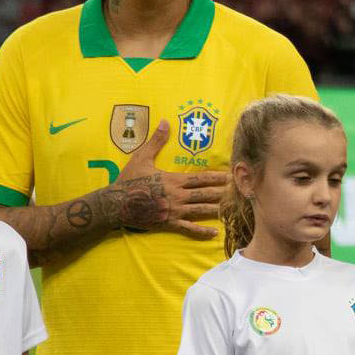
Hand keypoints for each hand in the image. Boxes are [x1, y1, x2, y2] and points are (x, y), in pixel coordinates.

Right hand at [110, 120, 228, 238]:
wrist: (115, 203)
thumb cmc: (128, 180)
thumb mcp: (141, 157)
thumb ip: (156, 140)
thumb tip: (164, 121)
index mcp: (173, 180)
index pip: (200, 178)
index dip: (217, 177)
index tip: (231, 176)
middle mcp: (177, 196)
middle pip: (205, 194)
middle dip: (223, 193)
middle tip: (239, 193)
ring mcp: (174, 210)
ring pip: (200, 211)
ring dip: (217, 210)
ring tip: (232, 209)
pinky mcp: (168, 223)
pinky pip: (188, 228)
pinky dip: (201, 231)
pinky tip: (214, 232)